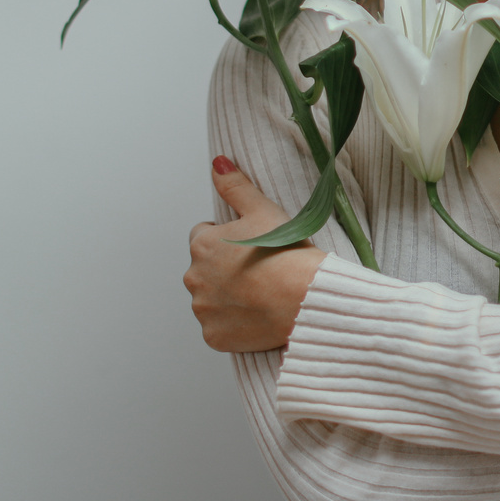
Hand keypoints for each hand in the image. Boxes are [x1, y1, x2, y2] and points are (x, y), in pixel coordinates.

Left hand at [184, 156, 327, 352]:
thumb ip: (236, 186)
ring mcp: (202, 310)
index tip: (250, 247)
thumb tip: (217, 164)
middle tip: (258, 271)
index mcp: (202, 244)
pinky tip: (255, 316)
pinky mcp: (213, 337)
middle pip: (205, 270)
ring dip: (227, 297)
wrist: (305, 298)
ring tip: (260, 294)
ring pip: (210, 300)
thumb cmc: (287, 253)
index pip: (203, 237)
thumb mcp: (263, 210)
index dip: (228, 240)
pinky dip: (232, 324)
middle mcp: (194, 277)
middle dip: (225, 270)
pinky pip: (218, 328)